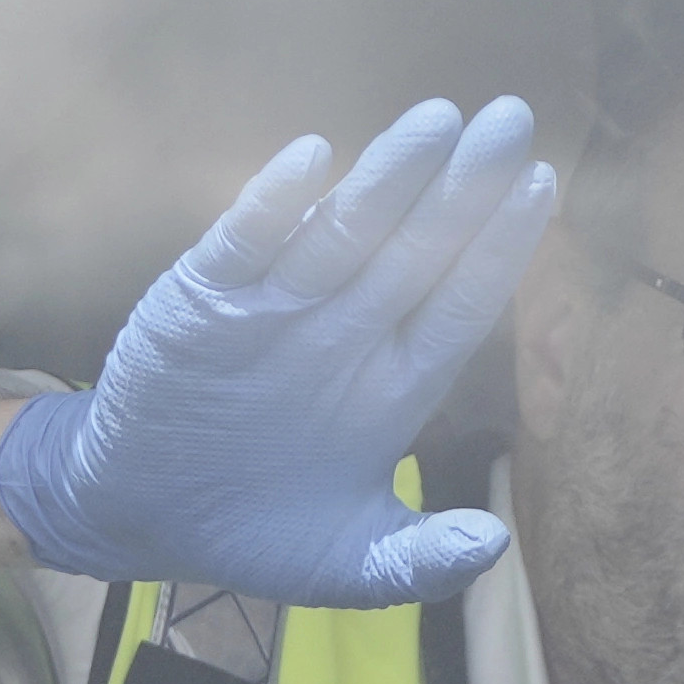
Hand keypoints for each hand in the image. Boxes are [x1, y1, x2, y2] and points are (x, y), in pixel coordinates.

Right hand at [0, 96, 563, 606]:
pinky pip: (241, 245)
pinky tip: (309, 159)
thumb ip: (417, 558)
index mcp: (391, 386)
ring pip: (339, 235)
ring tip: (432, 122)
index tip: (539, 186)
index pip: (459, 303)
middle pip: (413, 252)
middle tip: (508, 118)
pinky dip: (269, 205)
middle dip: (460, 188)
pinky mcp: (201, 303)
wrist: (143, 517)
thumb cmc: (257, 531)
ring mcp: (274, 312)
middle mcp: (342, 334)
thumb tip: (492, 547)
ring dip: (383, 179)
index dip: (498, 248)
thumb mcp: (345, 565)